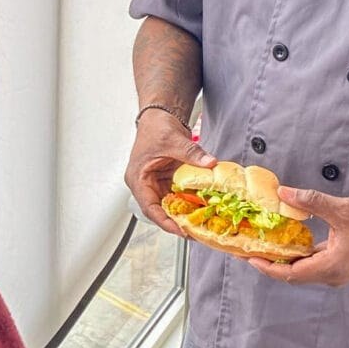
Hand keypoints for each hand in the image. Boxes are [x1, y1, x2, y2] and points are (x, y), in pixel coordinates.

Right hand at [125, 111, 216, 234]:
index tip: (180, 230)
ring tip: (201, 224)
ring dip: (184, 213)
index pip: (149, 206)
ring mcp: (157, 183)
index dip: (164, 221)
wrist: (160, 115)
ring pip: (170, 205)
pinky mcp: (168, 180)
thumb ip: (192, 153)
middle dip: (177, 222)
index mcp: (138, 178)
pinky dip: (189, 202)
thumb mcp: (174, 140)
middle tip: (195, 232)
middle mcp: (146, 184)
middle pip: (160, 210)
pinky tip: (203, 207)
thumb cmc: (156, 127)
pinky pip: (178, 195)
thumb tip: (209, 163)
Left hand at [247, 187, 348, 287]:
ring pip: (303, 271)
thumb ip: (311, 201)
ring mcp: (338, 273)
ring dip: (283, 260)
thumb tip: (282, 193)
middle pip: (293, 275)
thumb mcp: (342, 208)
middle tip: (249, 249)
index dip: (267, 267)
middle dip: (270, 263)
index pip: (290, 274)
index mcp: (332, 267)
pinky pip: (314, 265)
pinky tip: (287, 242)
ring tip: (263, 245)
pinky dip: (298, 256)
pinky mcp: (341, 266)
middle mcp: (333, 275)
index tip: (248, 257)